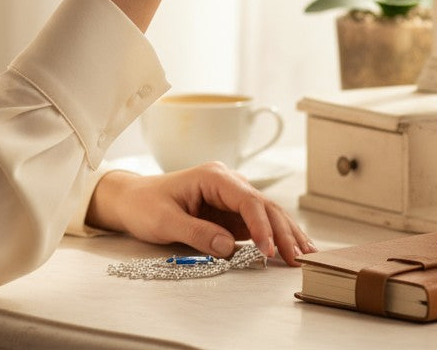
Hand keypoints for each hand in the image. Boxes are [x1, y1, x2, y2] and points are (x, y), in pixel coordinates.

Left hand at [86, 163, 315, 265]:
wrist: (130, 200)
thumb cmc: (144, 204)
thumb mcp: (164, 221)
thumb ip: (196, 233)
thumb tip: (229, 246)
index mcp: (212, 176)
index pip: (247, 200)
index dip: (261, 226)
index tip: (270, 252)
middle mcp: (226, 182)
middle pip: (264, 205)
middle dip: (283, 232)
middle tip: (299, 259)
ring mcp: (230, 198)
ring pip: (267, 214)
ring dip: (286, 234)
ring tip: (306, 256)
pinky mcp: (230, 213)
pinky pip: (258, 225)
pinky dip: (275, 237)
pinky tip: (291, 250)